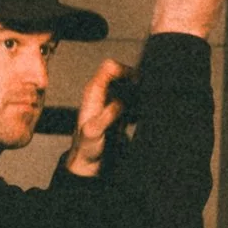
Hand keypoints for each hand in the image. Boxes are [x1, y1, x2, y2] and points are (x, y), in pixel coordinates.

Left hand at [64, 56, 128, 175]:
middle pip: (121, 71)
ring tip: (137, 109)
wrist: (88, 160)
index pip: (109, 67)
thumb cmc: (87, 147)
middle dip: (134, 81)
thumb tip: (119, 103)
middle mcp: (100, 92)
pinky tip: (135, 117)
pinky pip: (130, 97)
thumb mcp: (94, 133)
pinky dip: (136, 103)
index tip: (135, 83)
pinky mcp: (115, 108)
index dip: (124, 70)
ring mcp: (108, 99)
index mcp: (93, 92)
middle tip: (140, 97)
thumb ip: (106, 117)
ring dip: (136, 92)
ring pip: (127, 83)